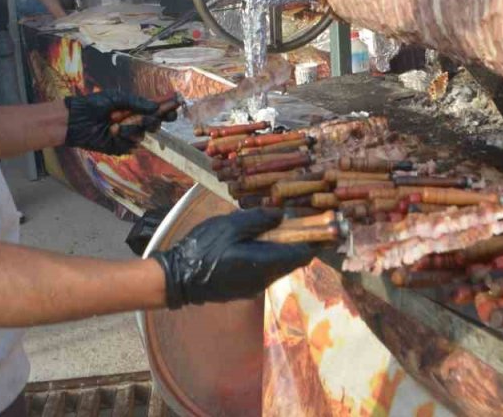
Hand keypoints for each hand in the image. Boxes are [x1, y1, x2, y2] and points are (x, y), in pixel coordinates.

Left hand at [64, 91, 172, 155]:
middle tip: (147, 117)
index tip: (177, 102)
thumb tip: (156, 107)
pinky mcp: (120, 147)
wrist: (76, 121)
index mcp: (135, 108)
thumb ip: (137, 102)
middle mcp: (134, 122)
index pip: (156, 108)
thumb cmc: (94, 105)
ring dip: (130, 128)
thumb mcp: (116, 98)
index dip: (167, 107)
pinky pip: (130, 144)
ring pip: (142, 134)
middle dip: (152, 120)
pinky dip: (121, 137)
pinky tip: (111, 132)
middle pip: (155, 123)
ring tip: (115, 123)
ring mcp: (128, 135)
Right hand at [151, 209, 315, 307]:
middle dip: (302, 241)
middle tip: (303, 220)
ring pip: (280, 266)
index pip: (303, 254)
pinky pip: (267, 270)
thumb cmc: (203, 249)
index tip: (325, 224)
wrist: (178, 279)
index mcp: (265, 263)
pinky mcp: (244, 288)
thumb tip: (281, 214)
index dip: (317, 239)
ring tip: (281, 226)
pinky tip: (261, 240)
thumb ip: (258, 219)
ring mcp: (255, 286)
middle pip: (293, 261)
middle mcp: (265, 279)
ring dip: (285, 248)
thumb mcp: (230, 226)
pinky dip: (271, 254)